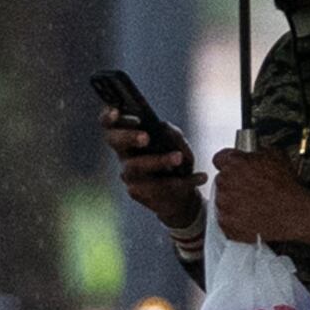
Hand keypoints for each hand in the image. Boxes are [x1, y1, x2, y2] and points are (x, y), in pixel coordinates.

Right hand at [104, 109, 206, 232]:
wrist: (181, 198)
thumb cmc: (176, 162)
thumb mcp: (179, 145)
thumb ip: (172, 134)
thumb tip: (163, 127)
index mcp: (129, 137)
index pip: (109, 124)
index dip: (108, 116)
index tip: (117, 111)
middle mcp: (123, 154)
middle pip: (114, 141)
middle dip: (128, 136)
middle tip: (146, 137)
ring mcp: (128, 175)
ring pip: (135, 166)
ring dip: (158, 160)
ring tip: (179, 157)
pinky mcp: (138, 193)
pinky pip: (157, 185)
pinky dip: (183, 181)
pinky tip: (201, 177)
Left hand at [211, 146, 309, 249]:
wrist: (293, 213)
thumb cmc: (286, 188)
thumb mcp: (276, 156)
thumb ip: (258, 153)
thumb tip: (256, 154)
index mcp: (234, 163)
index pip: (220, 159)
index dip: (228, 164)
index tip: (233, 169)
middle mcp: (225, 182)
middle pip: (222, 181)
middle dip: (232, 184)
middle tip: (249, 190)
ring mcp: (224, 204)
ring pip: (222, 201)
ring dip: (232, 202)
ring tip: (251, 205)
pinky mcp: (226, 223)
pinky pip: (225, 220)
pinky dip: (235, 220)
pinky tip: (249, 217)